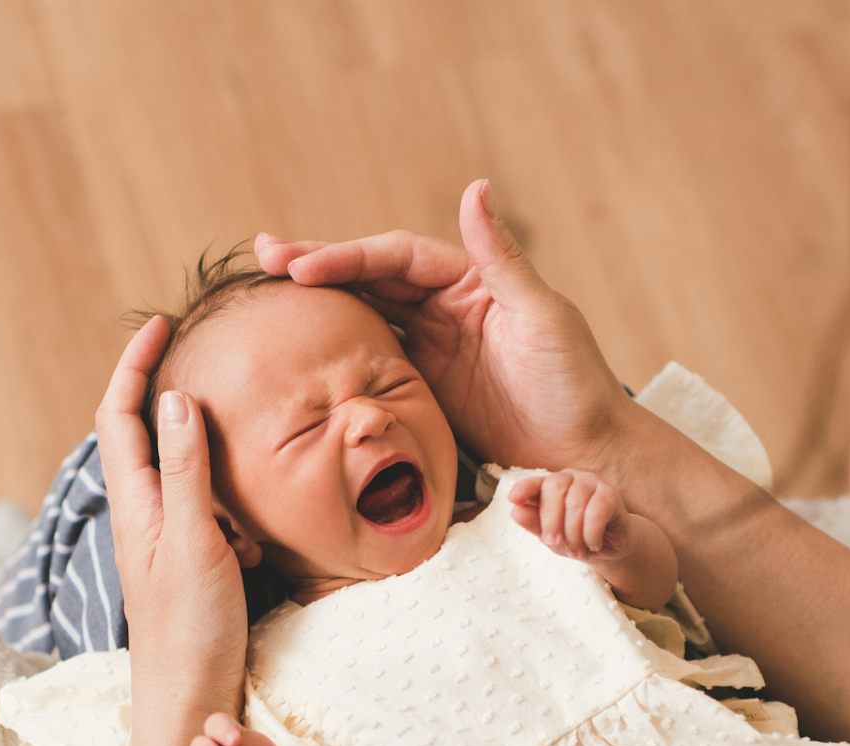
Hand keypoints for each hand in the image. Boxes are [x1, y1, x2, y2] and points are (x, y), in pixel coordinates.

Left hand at [96, 317, 247, 699]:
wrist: (189, 701)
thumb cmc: (191, 629)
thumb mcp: (196, 541)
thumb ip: (186, 470)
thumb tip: (175, 397)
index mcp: (136, 503)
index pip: (121, 413)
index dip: (135, 364)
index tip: (163, 324)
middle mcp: (143, 515)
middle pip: (139, 431)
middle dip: (162, 385)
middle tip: (200, 351)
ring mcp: (164, 539)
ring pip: (173, 466)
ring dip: (196, 435)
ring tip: (234, 415)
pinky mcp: (189, 561)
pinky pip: (201, 503)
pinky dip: (223, 485)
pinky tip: (252, 502)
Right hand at [254, 179, 633, 477]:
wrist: (586, 453)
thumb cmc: (575, 383)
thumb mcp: (542, 316)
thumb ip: (502, 257)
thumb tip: (476, 187)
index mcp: (470, 280)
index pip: (396, 257)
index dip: (348, 256)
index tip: (302, 264)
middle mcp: (445, 306)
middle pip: (371, 277)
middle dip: (317, 266)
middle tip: (263, 256)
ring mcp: (432, 348)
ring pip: (365, 315)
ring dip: (320, 303)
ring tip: (268, 291)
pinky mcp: (423, 390)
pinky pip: (371, 362)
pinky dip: (336, 351)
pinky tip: (302, 348)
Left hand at [506, 470, 634, 559]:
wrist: (608, 548)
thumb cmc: (575, 537)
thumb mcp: (551, 536)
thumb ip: (534, 524)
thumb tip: (515, 511)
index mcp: (551, 486)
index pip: (535, 482)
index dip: (524, 488)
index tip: (513, 499)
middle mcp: (571, 478)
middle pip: (554, 487)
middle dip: (550, 519)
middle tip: (553, 542)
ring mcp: (592, 483)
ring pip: (575, 502)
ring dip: (573, 533)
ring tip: (577, 550)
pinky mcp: (611, 495)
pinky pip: (596, 512)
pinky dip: (591, 534)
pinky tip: (593, 544)